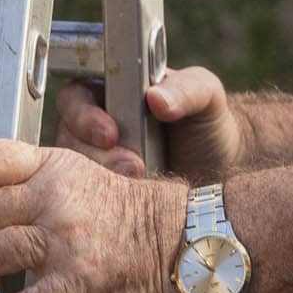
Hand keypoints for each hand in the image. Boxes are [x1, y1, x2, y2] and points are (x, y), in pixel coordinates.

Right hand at [57, 64, 242, 184]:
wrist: (222, 171)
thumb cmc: (207, 124)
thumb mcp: (205, 95)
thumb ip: (185, 89)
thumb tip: (156, 98)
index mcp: (110, 90)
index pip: (76, 96)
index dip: (83, 114)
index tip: (110, 133)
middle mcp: (95, 125)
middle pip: (69, 137)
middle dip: (96, 153)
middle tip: (132, 165)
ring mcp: (97, 162)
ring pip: (75, 171)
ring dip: (103, 177)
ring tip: (141, 179)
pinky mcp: (104, 196)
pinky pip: (90, 199)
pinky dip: (107, 201)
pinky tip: (133, 203)